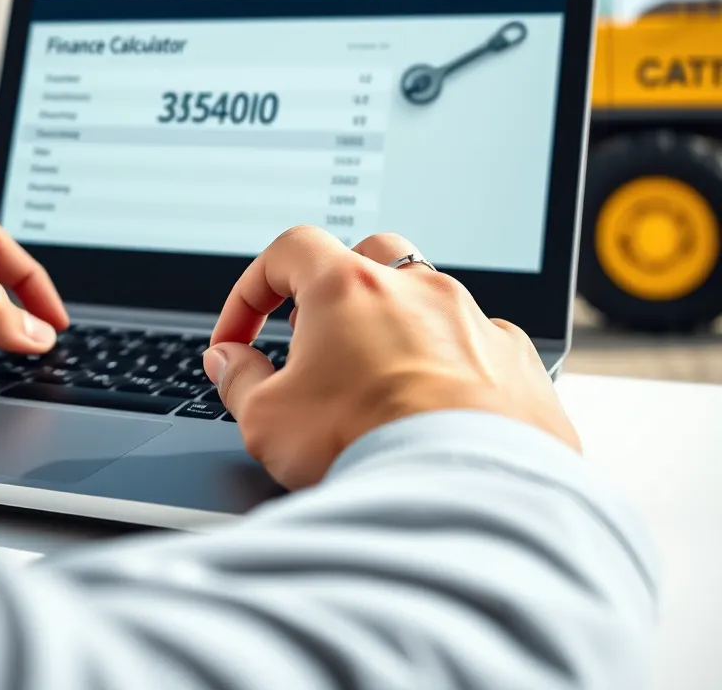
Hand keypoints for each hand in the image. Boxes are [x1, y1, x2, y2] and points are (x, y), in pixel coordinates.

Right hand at [204, 226, 578, 489]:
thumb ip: (238, 380)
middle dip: (332, 290)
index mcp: (348, 286)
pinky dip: (449, 364)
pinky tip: (437, 408)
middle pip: (364, 256)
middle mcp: (415, 287)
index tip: (238, 337)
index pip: (288, 251)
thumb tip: (228, 361)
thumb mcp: (266, 419)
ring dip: (393, 325)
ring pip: (425, 296)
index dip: (252, 290)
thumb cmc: (364, 446)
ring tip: (375, 380)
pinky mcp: (515, 359)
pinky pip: (475, 342)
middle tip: (313, 340)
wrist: (467, 493)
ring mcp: (472, 318)